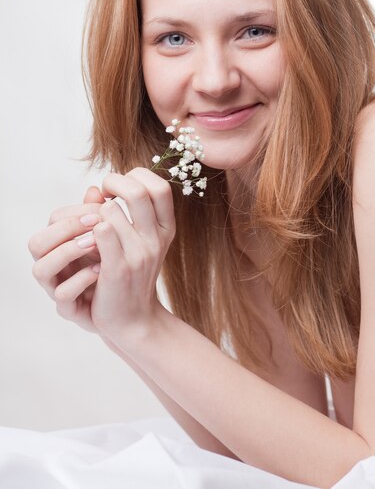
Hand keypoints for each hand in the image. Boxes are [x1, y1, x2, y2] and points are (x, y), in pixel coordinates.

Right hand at [28, 186, 105, 331]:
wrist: (128, 307)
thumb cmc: (113, 265)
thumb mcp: (111, 237)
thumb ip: (100, 214)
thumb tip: (95, 189)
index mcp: (60, 242)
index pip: (53, 220)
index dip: (75, 212)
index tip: (102, 210)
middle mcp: (52, 264)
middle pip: (37, 243)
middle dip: (66, 229)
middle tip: (96, 224)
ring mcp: (56, 286)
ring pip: (41, 268)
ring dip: (68, 252)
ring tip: (96, 245)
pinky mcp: (67, 308)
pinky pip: (62, 294)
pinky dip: (80, 280)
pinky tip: (100, 270)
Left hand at [88, 167, 174, 342]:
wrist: (132, 319)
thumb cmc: (131, 276)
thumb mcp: (137, 242)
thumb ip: (122, 213)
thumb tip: (93, 188)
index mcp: (165, 229)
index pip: (159, 187)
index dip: (137, 177)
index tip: (119, 187)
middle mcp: (156, 239)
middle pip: (138, 191)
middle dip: (114, 183)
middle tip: (102, 193)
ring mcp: (140, 254)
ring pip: (111, 210)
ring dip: (95, 213)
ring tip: (91, 224)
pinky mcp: (119, 268)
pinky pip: (102, 231)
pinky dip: (89, 230)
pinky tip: (87, 241)